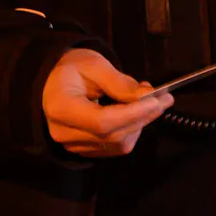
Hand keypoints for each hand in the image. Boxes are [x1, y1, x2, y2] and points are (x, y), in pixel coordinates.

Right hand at [42, 48, 172, 157]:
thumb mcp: (94, 65)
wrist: (50, 81)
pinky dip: (130, 131)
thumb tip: (148, 96)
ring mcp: (72, 145)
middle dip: (143, 117)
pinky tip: (135, 114)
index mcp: (62, 108)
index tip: (157, 100)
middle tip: (164, 99)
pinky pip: (114, 147)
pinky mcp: (82, 150)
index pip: (102, 121)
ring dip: (139, 125)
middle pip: (113, 135)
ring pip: (117, 144)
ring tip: (148, 103)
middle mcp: (64, 133)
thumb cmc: (70, 68)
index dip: (133, 113)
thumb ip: (120, 83)